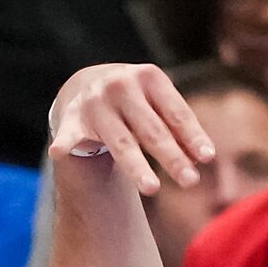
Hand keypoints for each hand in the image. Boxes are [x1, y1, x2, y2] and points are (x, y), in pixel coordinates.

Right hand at [48, 63, 213, 194]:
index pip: (176, 112)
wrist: (88, 82)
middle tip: (191, 181)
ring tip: (152, 188)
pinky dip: (65, 142)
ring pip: (121, 142)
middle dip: (172, 157)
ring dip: (136, 166)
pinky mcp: (72, 118)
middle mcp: (121, 85)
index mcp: (150, 77)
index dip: (192, 136)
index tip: (207, 158)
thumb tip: (203, 158)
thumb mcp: (159, 104)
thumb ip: (178, 128)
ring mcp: (95, 102)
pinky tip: (59, 151)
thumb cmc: (139, 100)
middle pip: (152, 130)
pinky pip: (69, 134)